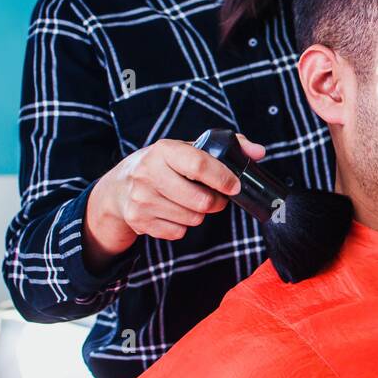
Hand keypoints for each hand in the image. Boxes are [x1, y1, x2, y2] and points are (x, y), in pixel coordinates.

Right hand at [83, 134, 265, 266]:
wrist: (119, 188)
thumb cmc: (163, 166)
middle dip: (216, 202)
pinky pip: (178, 232)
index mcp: (164, 150)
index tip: (235, 186)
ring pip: (192, 218)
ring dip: (199, 214)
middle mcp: (148, 173)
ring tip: (189, 201)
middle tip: (215, 197)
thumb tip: (259, 152)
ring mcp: (141, 199)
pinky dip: (182, 225)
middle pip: (201, 201)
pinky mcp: (139, 221)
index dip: (223, 178)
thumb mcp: (188, 149)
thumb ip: (228, 146)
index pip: (200, 165)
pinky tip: (173, 212)